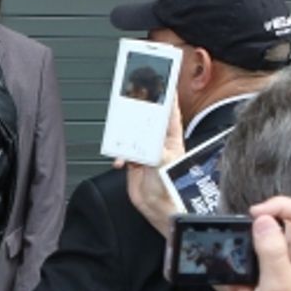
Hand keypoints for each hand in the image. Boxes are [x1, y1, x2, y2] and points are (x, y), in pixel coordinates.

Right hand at [120, 93, 185, 238]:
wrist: (160, 209)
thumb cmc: (172, 190)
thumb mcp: (163, 162)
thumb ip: (150, 148)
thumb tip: (139, 139)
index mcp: (171, 139)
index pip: (169, 112)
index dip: (167, 96)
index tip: (163, 81)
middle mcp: (158, 144)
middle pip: (147, 120)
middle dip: (140, 111)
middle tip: (132, 101)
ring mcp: (145, 152)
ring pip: (132, 135)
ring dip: (126, 135)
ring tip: (123, 135)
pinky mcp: (133, 163)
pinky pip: (122, 152)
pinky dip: (118, 154)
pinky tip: (121, 159)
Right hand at [230, 196, 290, 290]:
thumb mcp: (277, 287)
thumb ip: (271, 250)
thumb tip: (262, 219)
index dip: (277, 207)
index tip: (252, 216)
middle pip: (280, 226)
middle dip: (255, 242)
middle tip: (242, 258)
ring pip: (262, 245)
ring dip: (247, 262)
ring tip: (245, 287)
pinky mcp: (277, 276)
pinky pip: (255, 264)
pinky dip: (245, 277)